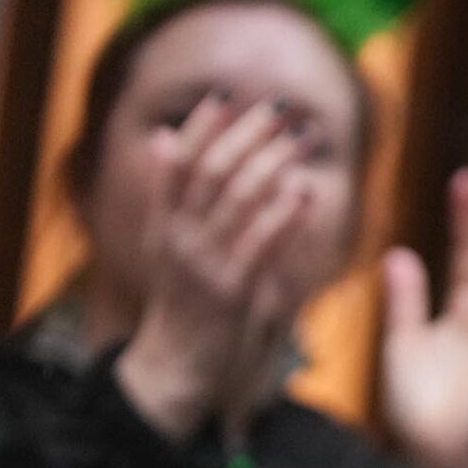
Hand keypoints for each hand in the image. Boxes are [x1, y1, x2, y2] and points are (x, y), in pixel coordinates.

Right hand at [113, 95, 313, 437]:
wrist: (177, 370)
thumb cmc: (185, 309)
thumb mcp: (173, 247)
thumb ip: (174, 197)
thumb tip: (167, 139)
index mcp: (165, 224)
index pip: (180, 163)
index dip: (202, 127)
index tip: (226, 96)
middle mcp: (179, 237)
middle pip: (212, 171)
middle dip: (247, 135)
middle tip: (280, 108)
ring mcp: (204, 263)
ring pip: (237, 199)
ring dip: (272, 163)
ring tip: (300, 138)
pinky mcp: (231, 291)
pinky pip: (259, 244)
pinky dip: (282, 215)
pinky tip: (303, 192)